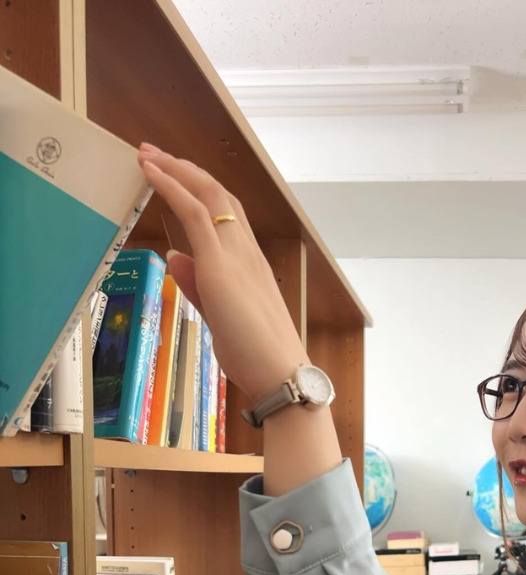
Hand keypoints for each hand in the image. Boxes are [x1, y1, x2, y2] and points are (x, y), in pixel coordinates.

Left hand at [136, 144, 309, 404]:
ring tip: (148, 156)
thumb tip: (176, 258)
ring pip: (208, 194)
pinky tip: (152, 175)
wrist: (279, 372)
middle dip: (185, 170)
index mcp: (250, 263)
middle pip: (218, 195)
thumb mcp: (219, 316)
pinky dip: (172, 188)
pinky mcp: (220, 263)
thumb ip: (198, 285)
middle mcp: (247, 251)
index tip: (175, 176)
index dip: (200, 190)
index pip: (227, 214)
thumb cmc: (258, 355)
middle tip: (155, 155)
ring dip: (176, 170)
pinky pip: (194, 213)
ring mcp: (236, 254)